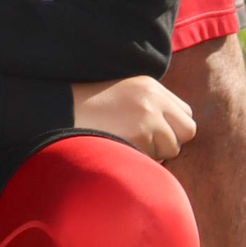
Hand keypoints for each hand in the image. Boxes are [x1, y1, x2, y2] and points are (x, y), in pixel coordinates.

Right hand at [70, 76, 196, 162]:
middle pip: (187, 130)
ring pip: (171, 149)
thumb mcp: (122, 94)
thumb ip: (150, 106)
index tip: (154, 133)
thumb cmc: (89, 109)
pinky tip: (120, 150)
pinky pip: (153, 159)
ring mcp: (147, 117)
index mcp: (150, 86)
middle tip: (146, 144)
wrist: (58, 112)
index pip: (185, 113)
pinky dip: (140, 160)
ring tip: (125, 144)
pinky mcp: (138, 136)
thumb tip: (173, 130)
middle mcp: (153, 99)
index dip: (172, 127)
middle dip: (171, 142)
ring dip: (154, 154)